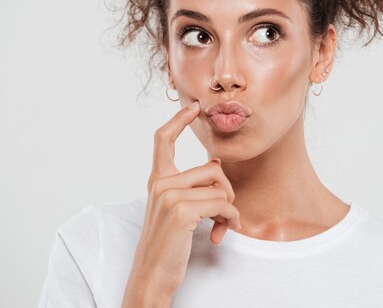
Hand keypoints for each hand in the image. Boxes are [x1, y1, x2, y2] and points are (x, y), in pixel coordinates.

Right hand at [122, 100, 240, 303]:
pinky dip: (230, 219)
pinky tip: (220, 233)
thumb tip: (216, 167)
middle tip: (225, 214)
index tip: (193, 107)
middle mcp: (161, 184)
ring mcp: (170, 196)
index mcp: (157, 181)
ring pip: (220, 187)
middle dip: (227, 191)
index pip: (163, 140)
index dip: (178, 120)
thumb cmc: (167, 246)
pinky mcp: (182, 210)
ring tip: (222, 225)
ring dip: (229, 209)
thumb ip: (189, 188)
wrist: (152, 276)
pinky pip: (222, 204)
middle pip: (213, 168)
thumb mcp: (173, 211)